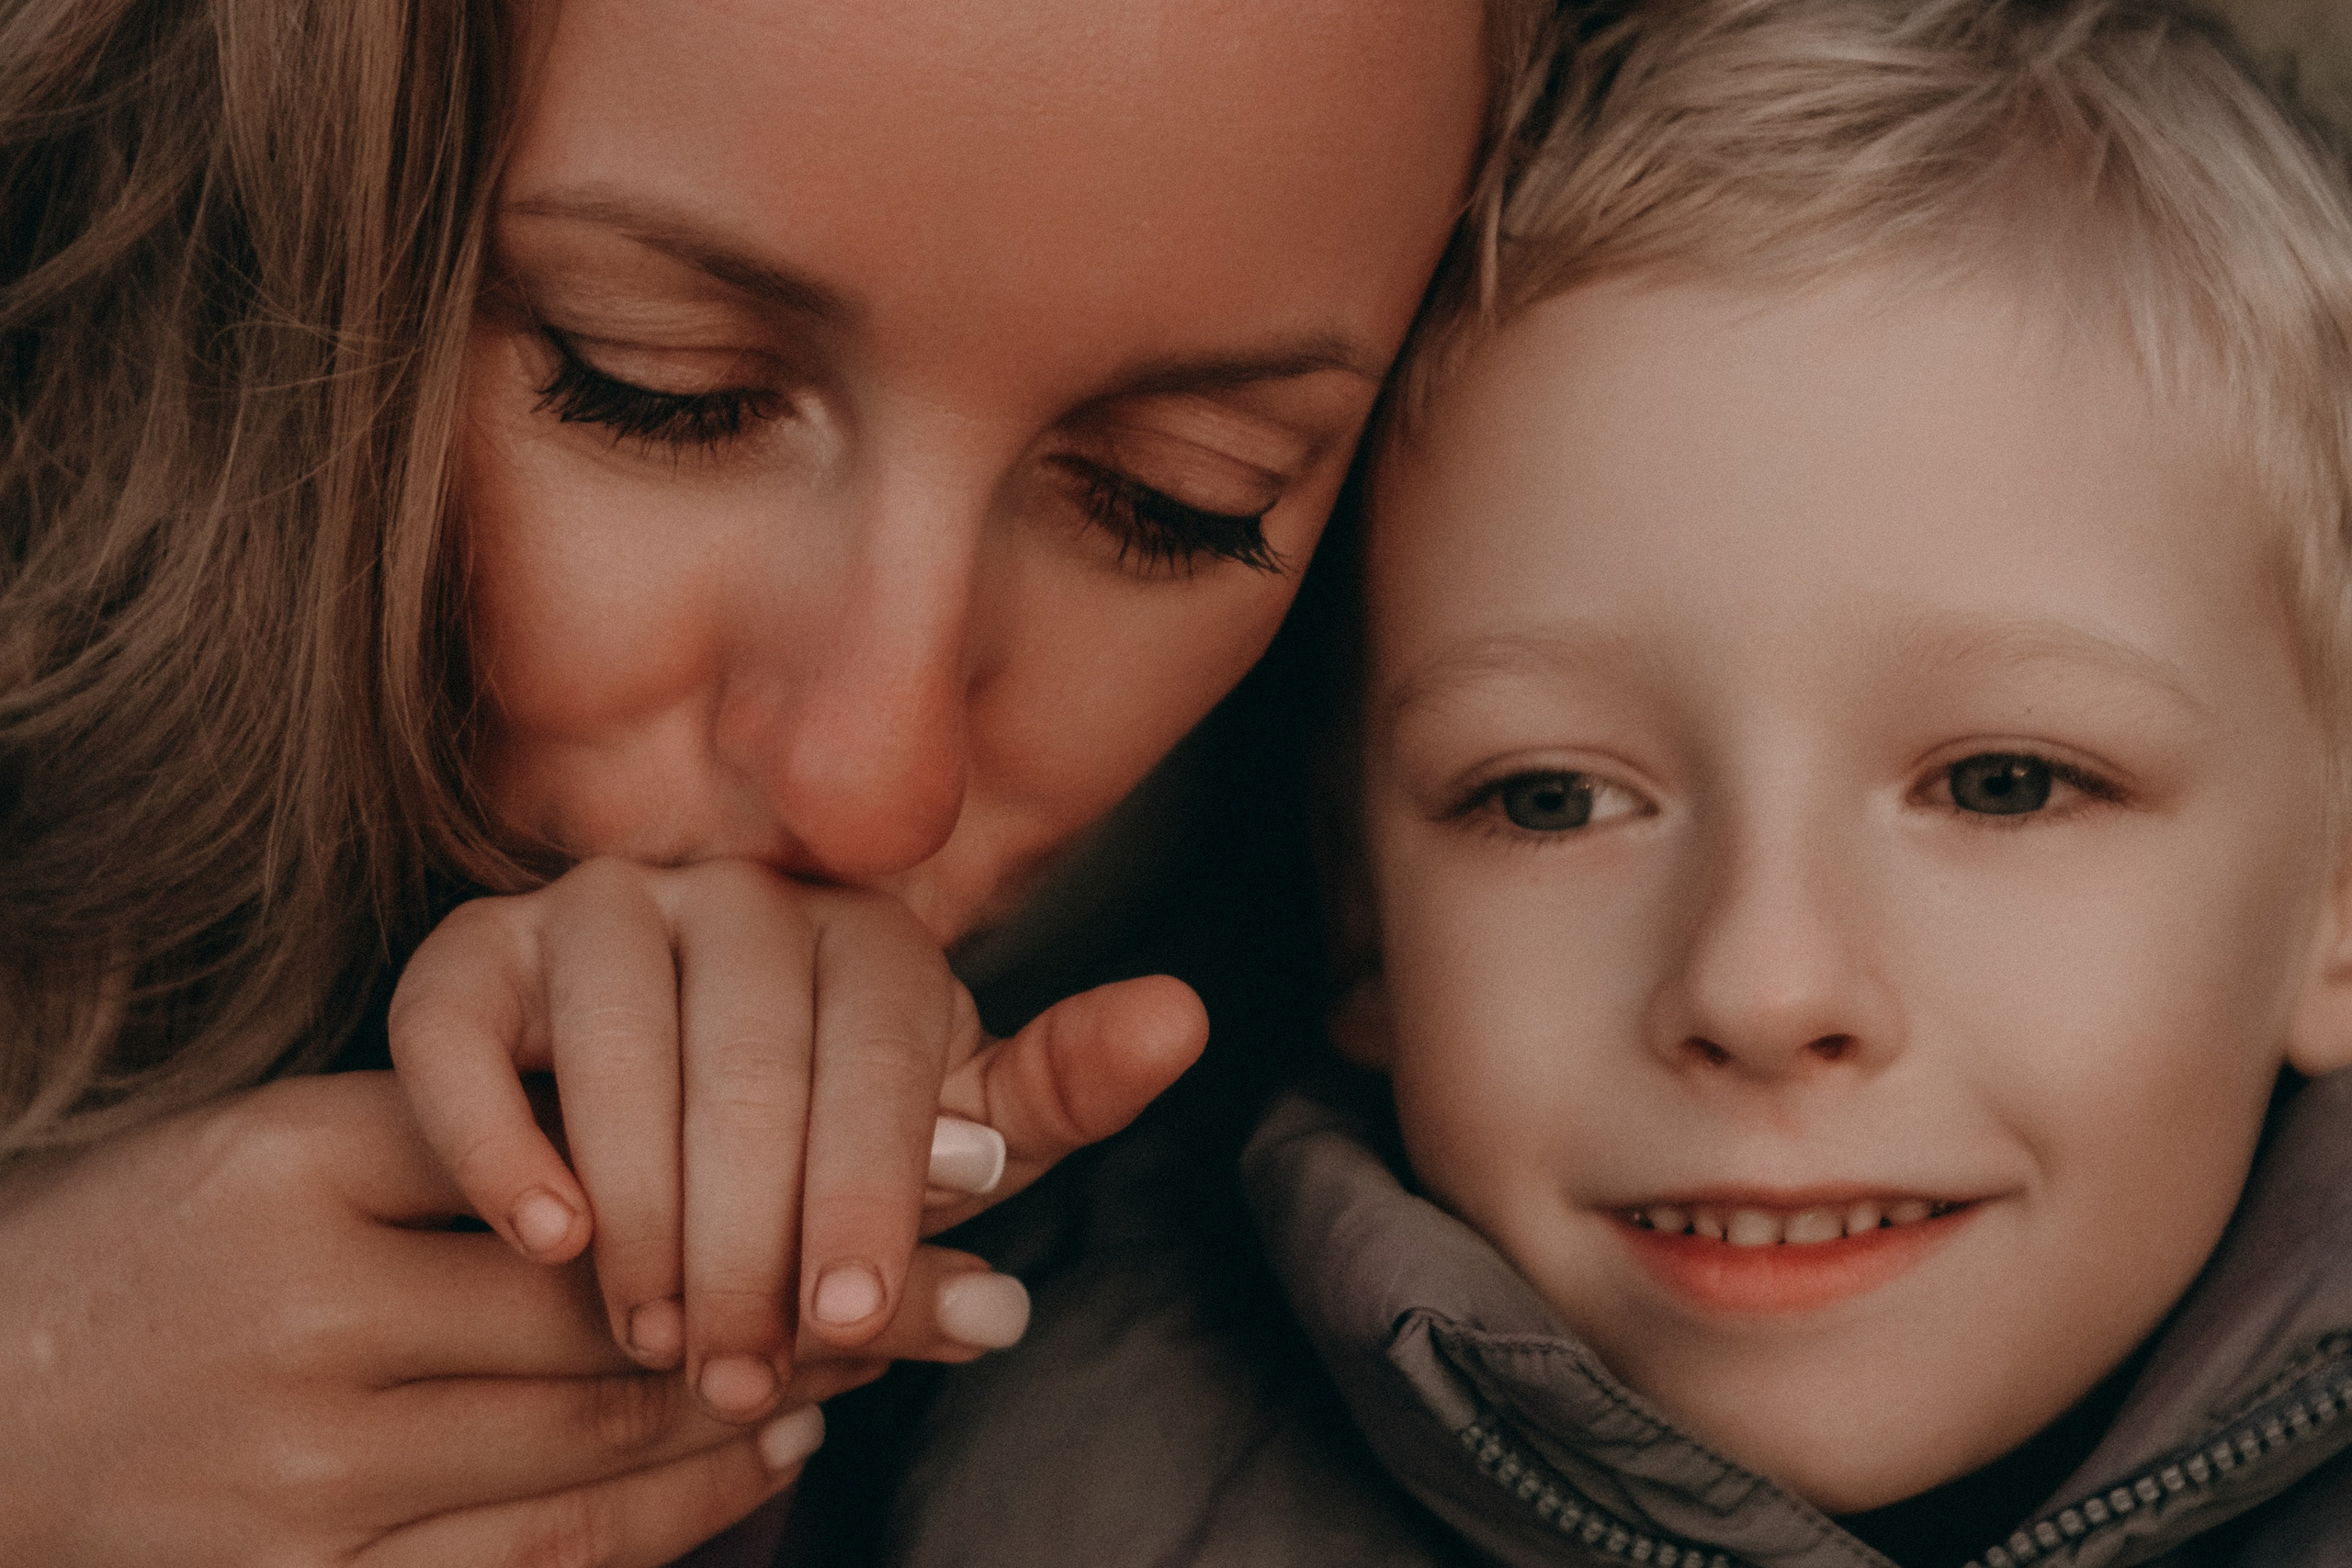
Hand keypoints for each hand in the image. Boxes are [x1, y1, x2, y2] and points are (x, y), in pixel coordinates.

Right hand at [0, 1072, 1011, 1567]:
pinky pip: (538, 1562)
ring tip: (883, 1360)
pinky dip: (673, 1513)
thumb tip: (699, 1115)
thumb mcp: (295, 1140)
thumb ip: (476, 1118)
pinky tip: (763, 1457)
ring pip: (599, 1441)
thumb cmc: (166, 1245)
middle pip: (618, 1306)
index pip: (590, 1155)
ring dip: (766, 1400)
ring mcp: (298, 1480)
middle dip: (821, 1293)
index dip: (781, 1163)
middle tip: (976, 1284)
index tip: (946, 1162)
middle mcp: (300, 1321)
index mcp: (299, 1169)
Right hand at [388, 857, 1206, 1423]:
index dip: (871, 1193)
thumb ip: (1040, 1107)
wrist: (644, 1122)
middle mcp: (739, 893)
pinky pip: (461, 1029)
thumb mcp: (938, 1142)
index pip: (877, 1052)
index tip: (855, 1325)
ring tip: (656, 1330)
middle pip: (748, 1060)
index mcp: (867, 931)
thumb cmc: (824, 1145)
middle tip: (742, 1367)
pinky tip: (547, 1237)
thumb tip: (1180, 1017)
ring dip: (642, 1207)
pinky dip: (496, 1135)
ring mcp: (600, 909)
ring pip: (614, 1043)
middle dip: (753, 1237)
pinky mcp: (474, 949)